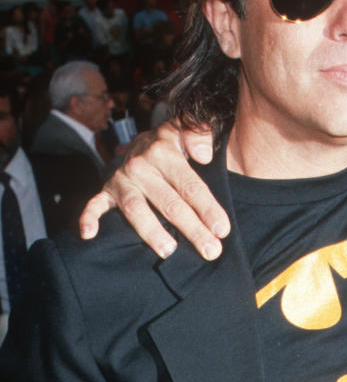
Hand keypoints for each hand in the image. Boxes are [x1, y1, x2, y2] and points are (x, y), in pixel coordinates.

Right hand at [79, 120, 228, 259]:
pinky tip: (89, 235)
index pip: (190, 185)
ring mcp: (122, 180)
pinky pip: (95, 204)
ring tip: (169, 252)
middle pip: (169, 203)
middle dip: (192, 228)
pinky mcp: (107, 190)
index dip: (208, 208)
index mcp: (165, 153)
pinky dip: (89, 217)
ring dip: (152, 232)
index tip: (222, 230)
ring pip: (136, 210)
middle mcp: (141, 166)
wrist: (144, 141)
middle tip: (210, 251)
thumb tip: (204, 155)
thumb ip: (200, 132)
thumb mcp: (189, 129)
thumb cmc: (176, 143)